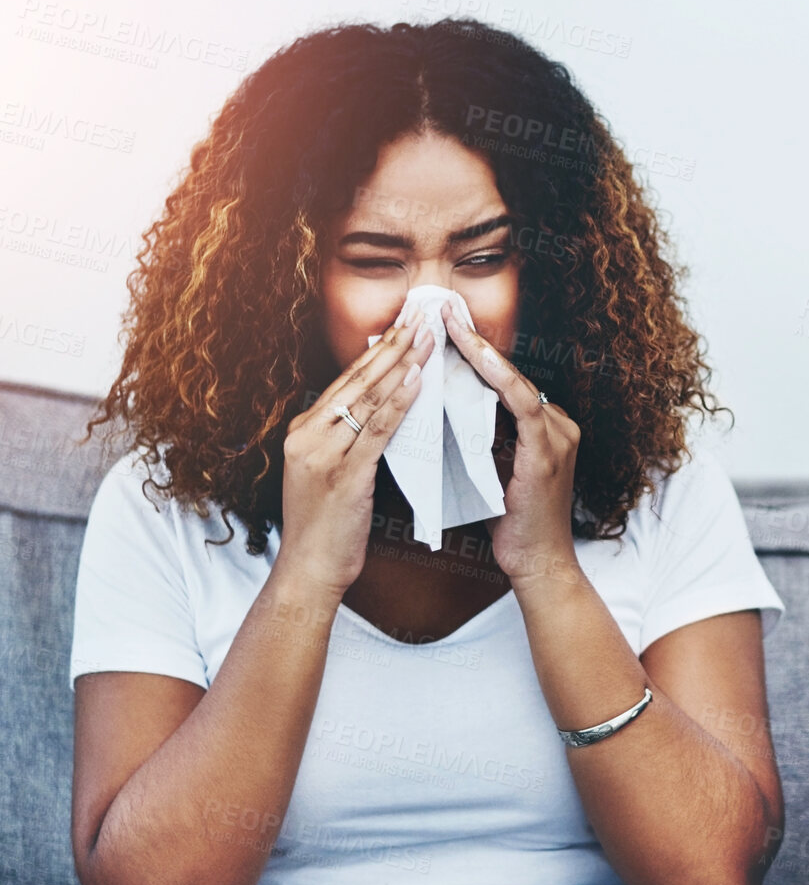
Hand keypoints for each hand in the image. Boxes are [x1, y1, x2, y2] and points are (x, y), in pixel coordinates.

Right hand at [276, 303, 432, 595]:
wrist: (309, 570)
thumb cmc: (327, 528)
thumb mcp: (331, 473)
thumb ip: (348, 441)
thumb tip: (381, 410)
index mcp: (304, 430)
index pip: (347, 379)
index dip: (378, 349)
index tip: (404, 323)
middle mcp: (308, 433)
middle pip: (357, 378)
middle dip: (392, 343)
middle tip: (421, 314)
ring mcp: (322, 452)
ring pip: (367, 397)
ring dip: (401, 362)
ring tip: (427, 335)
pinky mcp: (343, 473)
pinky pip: (376, 429)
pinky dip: (398, 401)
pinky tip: (418, 380)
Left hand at [440, 301, 582, 584]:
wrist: (537, 564)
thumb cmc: (511, 526)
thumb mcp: (491, 471)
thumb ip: (480, 439)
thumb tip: (442, 411)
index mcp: (545, 429)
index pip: (505, 382)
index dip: (475, 352)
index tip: (444, 324)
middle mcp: (558, 426)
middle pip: (509, 376)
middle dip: (473, 343)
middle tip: (441, 310)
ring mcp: (558, 436)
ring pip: (514, 383)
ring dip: (479, 352)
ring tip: (448, 323)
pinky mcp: (550, 451)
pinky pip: (522, 404)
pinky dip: (497, 378)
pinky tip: (472, 356)